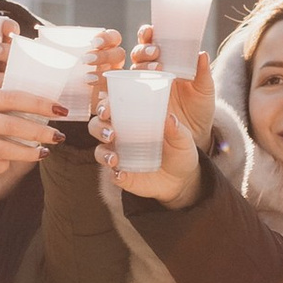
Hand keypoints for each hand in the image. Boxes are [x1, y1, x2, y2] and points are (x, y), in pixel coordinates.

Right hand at [0, 82, 59, 175]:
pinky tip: (8, 163)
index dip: (40, 103)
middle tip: (60, 135)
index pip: (12, 97)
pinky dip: (3, 166)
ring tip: (43, 152)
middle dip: (42, 131)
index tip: (59, 108)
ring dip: (29, 152)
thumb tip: (18, 99)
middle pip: (14, 125)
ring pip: (5, 149)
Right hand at [97, 69, 203, 206]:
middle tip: (111, 132)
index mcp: (132, 118)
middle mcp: (121, 135)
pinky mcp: (123, 175)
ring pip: (100, 151)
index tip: (107, 108)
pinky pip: (112, 174)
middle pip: (98, 125)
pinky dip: (114, 174)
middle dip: (100, 127)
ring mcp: (120, 155)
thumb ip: (177, 129)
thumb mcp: (184, 137)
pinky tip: (120, 174)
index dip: (104, 104)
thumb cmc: (180, 149)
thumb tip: (170, 118)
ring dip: (103, 153)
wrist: (183, 178)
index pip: (111, 105)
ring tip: (114, 158)